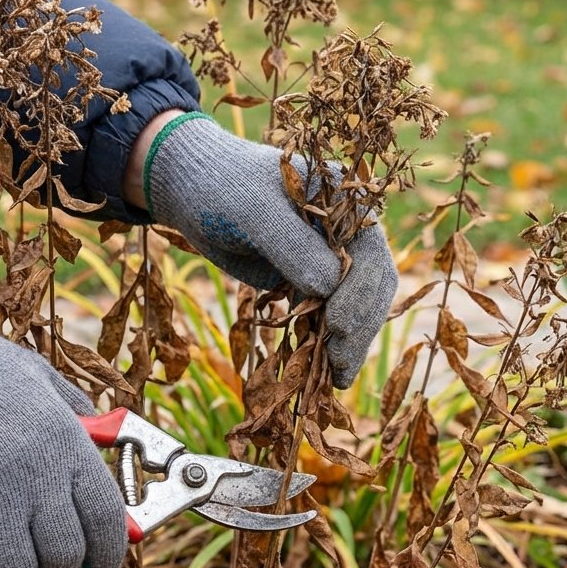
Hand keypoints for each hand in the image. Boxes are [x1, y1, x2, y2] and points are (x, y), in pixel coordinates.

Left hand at [138, 112, 396, 388]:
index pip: (371, 254)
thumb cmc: (223, 188)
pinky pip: (330, 316)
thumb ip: (291, 245)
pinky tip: (322, 373)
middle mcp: (350, 232)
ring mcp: (333, 259)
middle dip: (358, 326)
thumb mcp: (254, 211)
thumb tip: (329, 286)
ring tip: (335, 379)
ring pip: (356, 307)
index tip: (337, 326)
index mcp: (347, 203)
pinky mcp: (311, 281)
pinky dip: (328, 343)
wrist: (194, 190)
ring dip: (349, 343)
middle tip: (337, 365)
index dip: (360, 293)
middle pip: (372, 286)